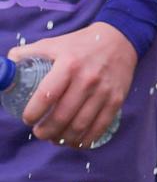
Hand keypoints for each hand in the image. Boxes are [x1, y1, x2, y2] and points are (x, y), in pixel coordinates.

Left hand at [14, 24, 136, 148]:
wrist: (120, 40)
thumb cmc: (81, 44)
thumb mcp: (53, 43)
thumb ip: (27, 54)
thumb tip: (5, 68)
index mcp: (68, 64)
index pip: (46, 96)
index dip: (33, 113)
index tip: (28, 119)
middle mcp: (87, 79)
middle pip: (62, 116)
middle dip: (46, 131)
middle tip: (39, 133)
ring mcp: (104, 91)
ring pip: (80, 125)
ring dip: (63, 138)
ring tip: (55, 138)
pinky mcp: (116, 100)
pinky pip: (100, 126)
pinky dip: (85, 140)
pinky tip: (75, 141)